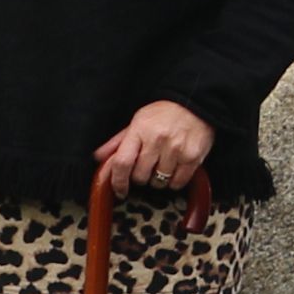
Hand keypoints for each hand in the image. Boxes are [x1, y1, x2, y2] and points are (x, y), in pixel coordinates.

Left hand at [92, 100, 215, 200]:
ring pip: (159, 182)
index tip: (119, 190)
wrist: (194, 103)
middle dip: (140, 178)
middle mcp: (157, 139)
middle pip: (140, 176)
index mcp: (139, 130)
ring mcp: (176, 149)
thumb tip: (99, 157)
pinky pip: (178, 182)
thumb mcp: (137, 121)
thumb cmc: (164, 113)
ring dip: (157, 180)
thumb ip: (118, 141)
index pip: (122, 162)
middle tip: (146, 168)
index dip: (118, 181)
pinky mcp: (192, 157)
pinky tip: (174, 170)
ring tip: (161, 166)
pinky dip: (174, 182)